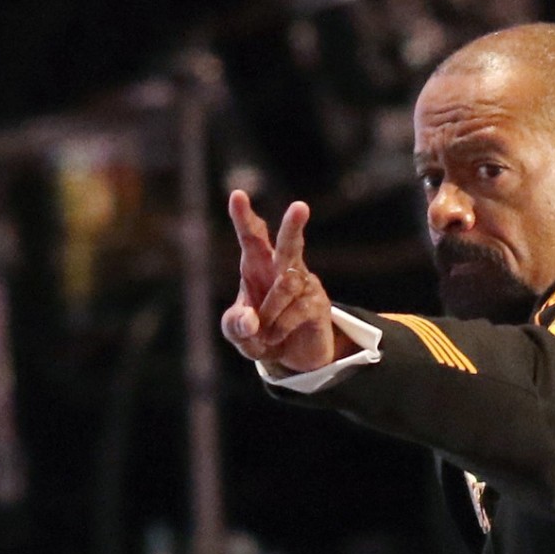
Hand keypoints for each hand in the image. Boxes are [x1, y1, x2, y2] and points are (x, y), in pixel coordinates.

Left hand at [221, 190, 351, 373]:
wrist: (292, 358)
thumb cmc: (259, 334)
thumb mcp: (237, 333)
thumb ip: (235, 325)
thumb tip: (251, 319)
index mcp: (257, 266)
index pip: (251, 238)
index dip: (244, 218)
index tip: (237, 195)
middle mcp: (282, 269)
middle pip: (288, 244)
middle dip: (293, 226)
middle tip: (300, 206)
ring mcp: (304, 285)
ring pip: (287, 285)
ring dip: (270, 310)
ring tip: (263, 332)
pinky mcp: (319, 304)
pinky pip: (297, 310)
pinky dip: (279, 326)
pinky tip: (274, 336)